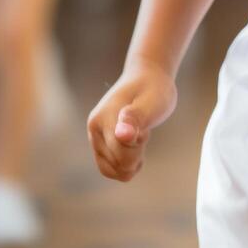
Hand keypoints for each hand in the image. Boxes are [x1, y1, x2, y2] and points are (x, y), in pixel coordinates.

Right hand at [87, 59, 177, 181]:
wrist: (147, 77)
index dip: (139, 146)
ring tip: (138, 136)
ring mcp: (95, 136)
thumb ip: (136, 118)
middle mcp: (94, 128)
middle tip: (142, 129)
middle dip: (136, 153)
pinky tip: (136, 148)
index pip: (122, 156)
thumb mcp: (152, 102)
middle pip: (118, 165)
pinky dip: (126, 165)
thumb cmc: (153, 90)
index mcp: (104, 118)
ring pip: (112, 170)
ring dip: (131, 160)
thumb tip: (122, 135)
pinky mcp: (99, 142)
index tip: (144, 127)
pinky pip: (109, 168)